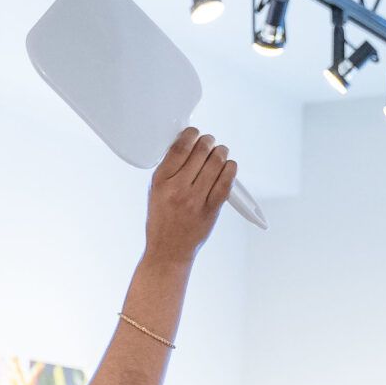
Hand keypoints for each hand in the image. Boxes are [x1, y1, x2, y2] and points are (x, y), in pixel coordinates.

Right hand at [144, 126, 235, 267]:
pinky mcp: (211, 209)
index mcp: (161, 182)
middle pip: (201, 152)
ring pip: (216, 163)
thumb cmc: (161, 221)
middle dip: (208, 142)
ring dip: (221, 153)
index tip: (195, 133)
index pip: (180, 148)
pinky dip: (230, 169)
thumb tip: (187, 146)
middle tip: (209, 143)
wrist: (169, 251)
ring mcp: (195, 200)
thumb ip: (169, 170)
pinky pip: (227, 181)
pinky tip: (228, 166)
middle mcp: (178, 189)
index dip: (191, 135)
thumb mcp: (155, 192)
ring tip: (219, 153)